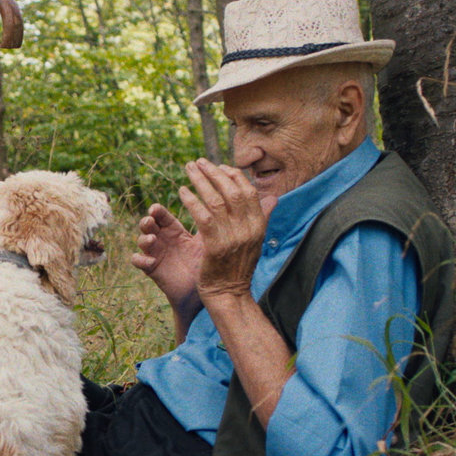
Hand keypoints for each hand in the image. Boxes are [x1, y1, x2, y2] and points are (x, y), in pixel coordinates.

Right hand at [130, 203, 203, 320]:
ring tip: (152, 240)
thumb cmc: (208, 263)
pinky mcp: (151, 268)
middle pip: (147, 225)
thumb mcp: (209, 242)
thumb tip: (213, 206)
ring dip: (144, 239)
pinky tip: (151, 262)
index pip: (162, 216)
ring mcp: (156, 253)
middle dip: (146, 221)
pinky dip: (140, 259)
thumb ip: (207, 225)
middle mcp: (163, 240)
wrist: (204, 291)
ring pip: (141, 240)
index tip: (155, 209)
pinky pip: (137, 261)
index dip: (156, 210)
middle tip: (150, 221)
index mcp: (175, 231)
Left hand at [175, 160, 277, 301]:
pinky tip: (182, 192)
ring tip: (188, 170)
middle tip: (198, 162)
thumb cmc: (238, 266)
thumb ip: (262, 216)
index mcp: (259, 225)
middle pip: (232, 191)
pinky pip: (202, 216)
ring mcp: (233, 237)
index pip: (248, 191)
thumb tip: (273, 197)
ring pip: (216, 200)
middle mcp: (248, 228)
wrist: (229, 293)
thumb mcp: (255, 240)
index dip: (233, 176)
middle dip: (214, 172)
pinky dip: (191, 201)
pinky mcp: (215, 246)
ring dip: (200, 181)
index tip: (218, 166)